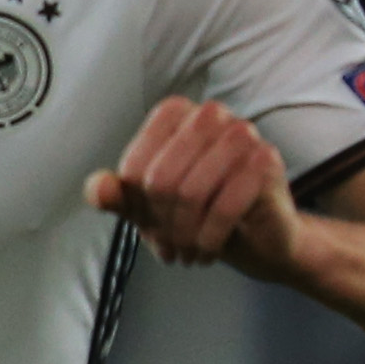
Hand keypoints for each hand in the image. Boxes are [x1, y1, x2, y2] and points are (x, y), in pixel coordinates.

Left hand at [85, 97, 301, 277]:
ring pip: (193, 192)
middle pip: (161, 179)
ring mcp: (242, 134)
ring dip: (186, 233)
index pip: (136, 166)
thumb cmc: (198, 212)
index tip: (150, 226)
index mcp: (175, 113)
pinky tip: (209, 249)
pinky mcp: (266, 162)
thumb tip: (98, 190)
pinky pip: (225, 206)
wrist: (254, 235)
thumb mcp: (148, 207)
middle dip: (162, 223)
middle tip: (171, 244)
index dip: (137, 207)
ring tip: (189, 250)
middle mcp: (210, 114)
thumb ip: (118, 195)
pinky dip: (211, 237)